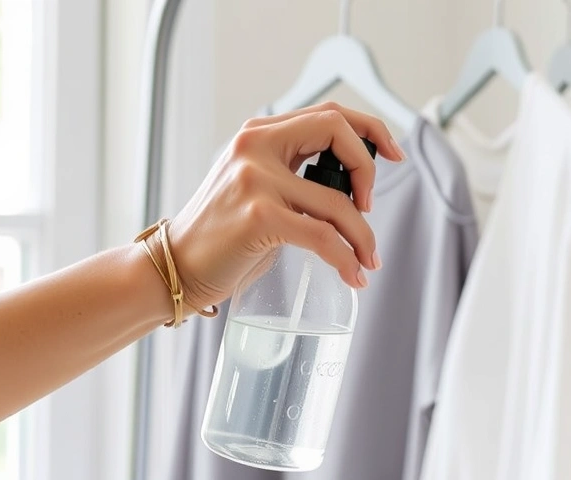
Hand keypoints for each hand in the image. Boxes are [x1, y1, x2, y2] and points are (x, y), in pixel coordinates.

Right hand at [164, 102, 405, 312]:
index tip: (394, 154)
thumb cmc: (223, 234)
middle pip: (337, 131)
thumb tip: (353, 187)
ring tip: (367, 260)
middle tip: (370, 208)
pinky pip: (324, 237)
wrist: (176, 265)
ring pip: (338, 202)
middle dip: (369, 170)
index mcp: (260, 134)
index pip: (329, 113)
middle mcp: (256, 146)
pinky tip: (353, 275)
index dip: (370, 130)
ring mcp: (256, 179)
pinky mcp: (259, 215)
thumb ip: (294, 173)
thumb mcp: (257, 186)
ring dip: (363, 236)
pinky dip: (346, 259)